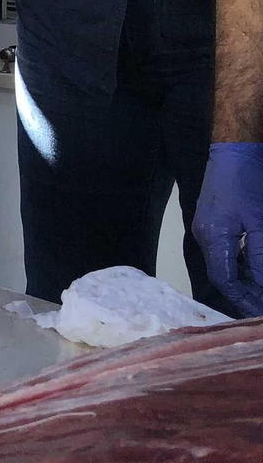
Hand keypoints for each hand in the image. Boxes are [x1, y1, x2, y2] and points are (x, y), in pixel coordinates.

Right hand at [193, 142, 262, 317]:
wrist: (235, 150)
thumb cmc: (248, 182)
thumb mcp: (260, 222)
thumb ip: (260, 257)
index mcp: (212, 237)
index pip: (224, 280)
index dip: (243, 299)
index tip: (260, 313)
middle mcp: (205, 235)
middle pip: (223, 274)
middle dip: (246, 292)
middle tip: (262, 305)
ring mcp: (207, 227)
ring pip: (225, 263)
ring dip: (246, 279)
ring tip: (262, 289)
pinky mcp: (214, 220)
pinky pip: (227, 251)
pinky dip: (243, 263)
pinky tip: (257, 268)